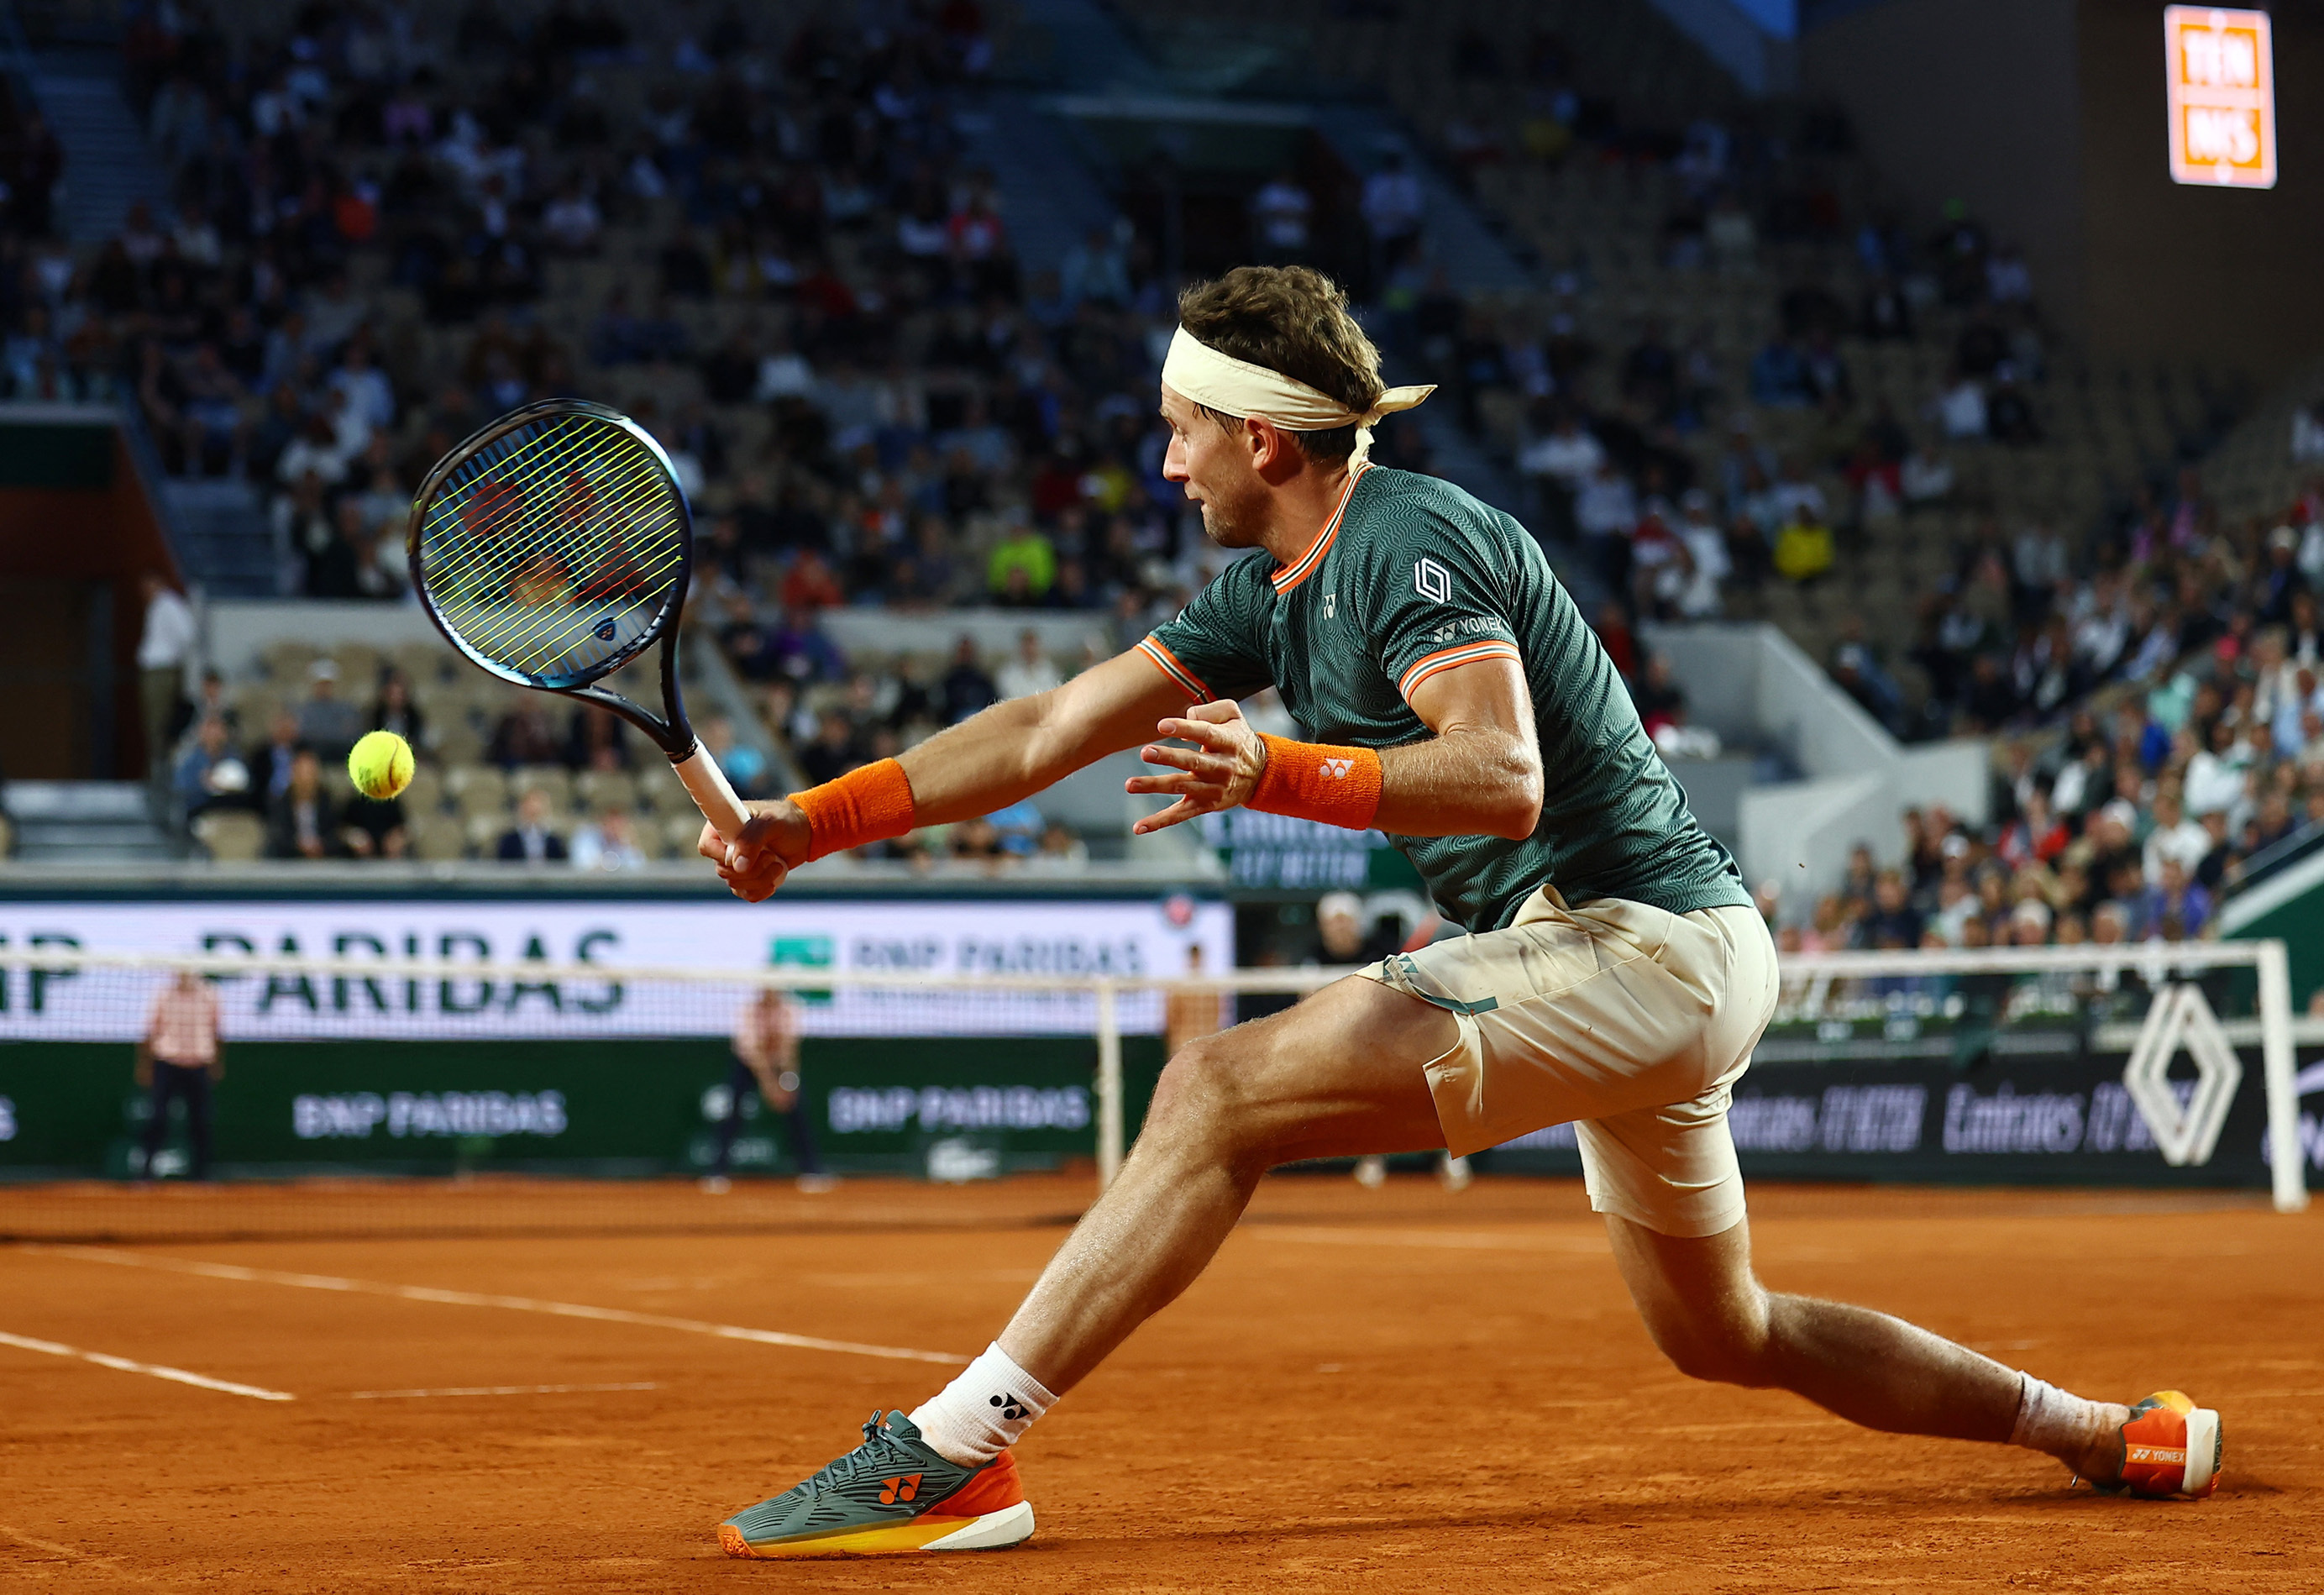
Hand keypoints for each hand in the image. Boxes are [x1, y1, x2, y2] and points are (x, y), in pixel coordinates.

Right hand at [697, 800, 810, 901]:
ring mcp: (735, 864)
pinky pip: (746, 894)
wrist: (804, 832)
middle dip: (751, 870)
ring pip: (736, 885)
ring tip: (777, 864)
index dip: (722, 857)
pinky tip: (773, 882)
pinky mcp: (748, 878)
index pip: (706, 847)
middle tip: (770, 857)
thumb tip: (737, 866)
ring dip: (760, 879)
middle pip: (723, 871)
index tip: (745, 856)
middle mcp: (724, 846)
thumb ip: (751, 840)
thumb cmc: (785, 820)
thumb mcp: (770, 822)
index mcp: (723, 826)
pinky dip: (761, 891)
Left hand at [1126, 699, 1266, 833]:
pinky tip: (1138, 826)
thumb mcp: (1233, 715)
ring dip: (1155, 785)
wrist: (1261, 774)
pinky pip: (1181, 815)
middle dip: (1168, 757)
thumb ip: (1210, 710)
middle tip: (1145, 752)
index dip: (1185, 729)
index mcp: (1227, 742)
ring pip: (1182, 787)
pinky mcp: (1205, 805)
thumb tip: (1185, 719)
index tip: (1162, 725)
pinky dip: (1159, 821)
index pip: (1205, 733)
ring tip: (1130, 784)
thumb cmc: (1237, 738)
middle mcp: (1221, 767)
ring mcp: (1212, 788)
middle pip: (1192, 762)